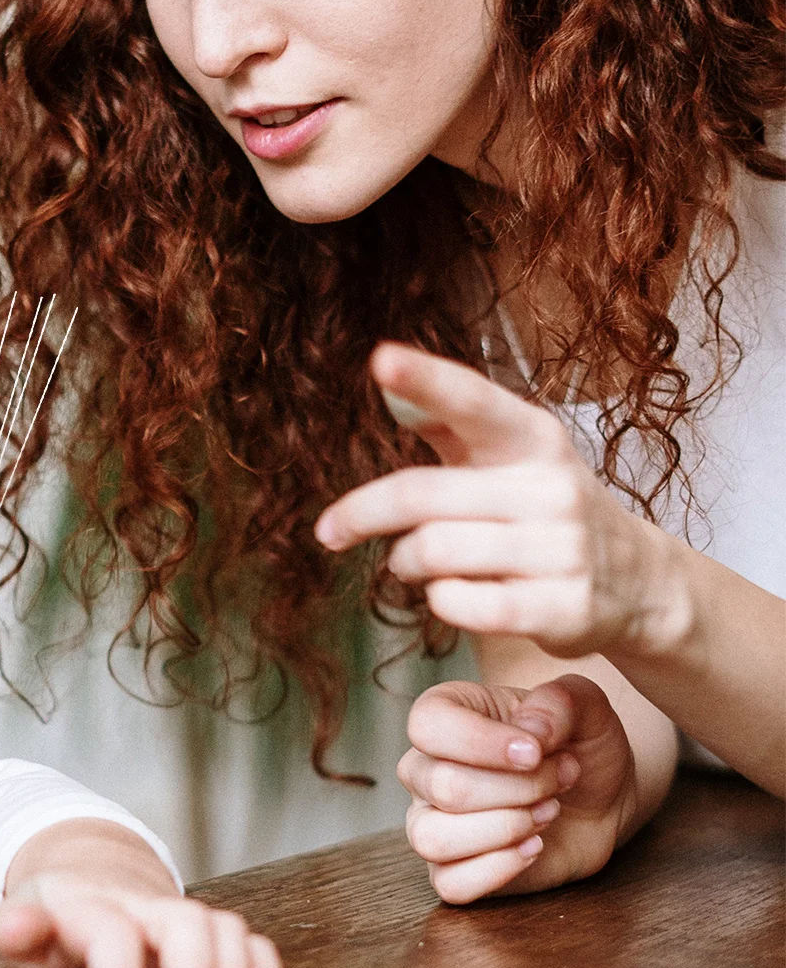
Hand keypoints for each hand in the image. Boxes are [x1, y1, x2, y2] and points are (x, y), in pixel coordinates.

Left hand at [0, 871, 283, 967]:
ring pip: (222, 927)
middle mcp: (144, 906)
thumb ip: (17, 929)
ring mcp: (180, 917)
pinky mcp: (210, 932)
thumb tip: (8, 927)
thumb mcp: (23, 923)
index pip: (111, 931)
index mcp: (91, 906)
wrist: (87, 874)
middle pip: (183, 923)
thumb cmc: (54, 918)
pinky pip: (248, 939)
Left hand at [313, 343, 687, 661]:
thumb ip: (448, 423)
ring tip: (411, 564)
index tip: (380, 359)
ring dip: (404, 562)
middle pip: (420, 493)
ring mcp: (563, 549)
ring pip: (433, 551)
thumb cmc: (543, 511)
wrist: (637, 583)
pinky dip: (439, 601)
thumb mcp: (509, 458)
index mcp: (533, 438)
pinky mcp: (563, 608)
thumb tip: (388, 380)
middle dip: (362, 513)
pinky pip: (463, 604)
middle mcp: (552, 486)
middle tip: (331, 531)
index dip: (426, 380)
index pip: (473, 401)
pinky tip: (448, 594)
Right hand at [400, 673, 638, 901]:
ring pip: (433, 839)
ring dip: (505, 829)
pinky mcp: (451, 868)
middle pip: (445, 788)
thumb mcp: (586, 707)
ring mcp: (430, 821)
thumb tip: (530, 730)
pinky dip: (498, 869)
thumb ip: (561, 701)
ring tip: (547, 812)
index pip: (428, 726)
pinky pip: (448, 883)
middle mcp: (424, 769)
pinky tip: (534, 847)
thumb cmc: (580, 745)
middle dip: (519, 789)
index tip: (536, 751)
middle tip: (560, 780)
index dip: (483, 743)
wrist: (602, 796)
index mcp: (442, 717)